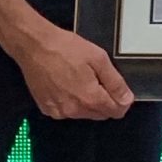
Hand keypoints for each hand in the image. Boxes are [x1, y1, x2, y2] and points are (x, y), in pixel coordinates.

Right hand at [15, 21, 134, 121]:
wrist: (35, 46)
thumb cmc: (67, 48)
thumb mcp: (98, 58)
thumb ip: (115, 82)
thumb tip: (127, 100)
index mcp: (90, 99)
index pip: (115, 112)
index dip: (121, 101)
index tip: (118, 88)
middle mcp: (74, 111)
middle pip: (99, 114)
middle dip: (105, 101)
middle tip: (98, 78)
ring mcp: (58, 112)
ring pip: (83, 114)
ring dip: (87, 102)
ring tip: (80, 78)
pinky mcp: (46, 109)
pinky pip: (66, 111)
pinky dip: (71, 102)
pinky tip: (66, 84)